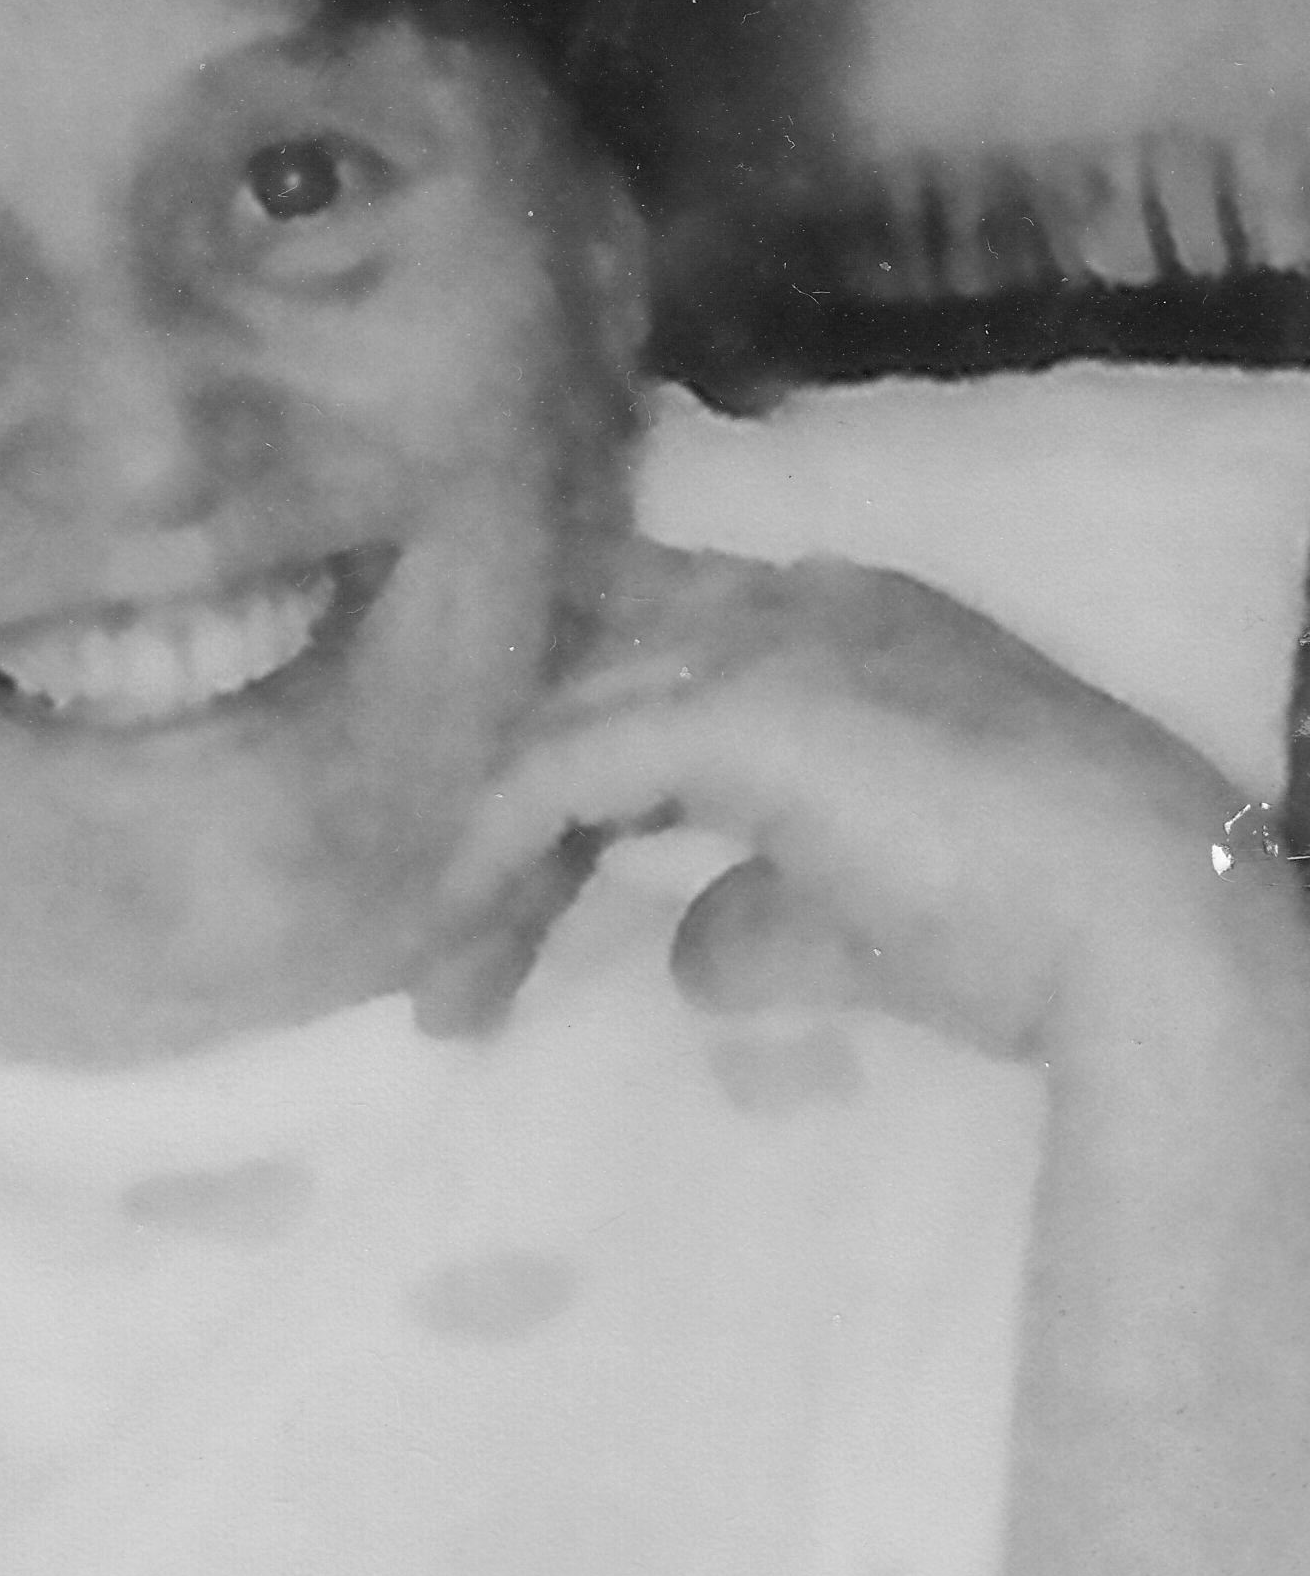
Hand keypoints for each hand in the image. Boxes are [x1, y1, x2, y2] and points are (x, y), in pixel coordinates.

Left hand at [414, 540, 1256, 1056]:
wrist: (1142, 926)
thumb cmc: (1032, 928)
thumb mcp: (865, 918)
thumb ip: (764, 914)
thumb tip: (689, 955)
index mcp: (837, 622)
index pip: (651, 659)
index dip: (564, 752)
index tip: (500, 867)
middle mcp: (793, 601)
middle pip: (587, 681)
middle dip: (503, 809)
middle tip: (437, 939)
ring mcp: (767, 639)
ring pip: (562, 721)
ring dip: (483, 848)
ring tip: (433, 974)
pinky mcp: (741, 706)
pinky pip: (565, 767)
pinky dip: (497, 848)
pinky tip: (456, 937)